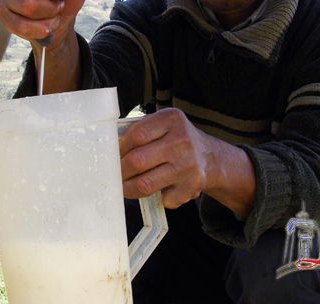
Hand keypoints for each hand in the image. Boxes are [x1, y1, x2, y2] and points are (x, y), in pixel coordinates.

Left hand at [119, 108, 255, 216]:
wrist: (209, 156)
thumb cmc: (175, 140)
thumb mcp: (162, 125)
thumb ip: (139, 131)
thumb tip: (111, 150)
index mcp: (172, 119)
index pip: (136, 135)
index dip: (120, 149)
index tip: (113, 156)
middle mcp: (182, 140)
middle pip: (137, 161)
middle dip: (120, 172)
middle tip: (116, 175)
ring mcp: (189, 164)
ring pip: (145, 184)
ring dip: (129, 189)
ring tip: (126, 187)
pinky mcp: (193, 185)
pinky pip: (164, 199)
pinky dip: (159, 198)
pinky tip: (162, 189)